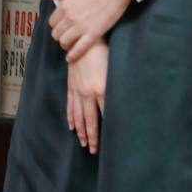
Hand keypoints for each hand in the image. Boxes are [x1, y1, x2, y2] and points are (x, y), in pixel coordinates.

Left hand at [45, 0, 132, 63]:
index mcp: (65, 6)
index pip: (52, 22)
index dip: (55, 25)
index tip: (60, 27)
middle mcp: (70, 17)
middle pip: (56, 33)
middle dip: (59, 35)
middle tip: (64, 36)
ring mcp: (81, 27)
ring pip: (64, 42)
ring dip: (65, 44)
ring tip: (68, 44)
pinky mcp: (93, 34)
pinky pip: (79, 48)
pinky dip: (73, 55)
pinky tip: (70, 58)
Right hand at [66, 38, 108, 153]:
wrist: (82, 40)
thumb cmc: (102, 53)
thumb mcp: (113, 70)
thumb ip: (114, 89)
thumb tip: (122, 104)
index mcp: (101, 90)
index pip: (105, 116)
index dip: (107, 130)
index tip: (110, 144)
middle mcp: (88, 94)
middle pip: (90, 120)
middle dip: (92, 137)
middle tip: (92, 150)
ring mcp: (77, 91)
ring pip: (78, 116)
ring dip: (80, 131)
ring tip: (82, 143)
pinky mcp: (71, 86)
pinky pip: (70, 105)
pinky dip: (70, 117)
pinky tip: (71, 126)